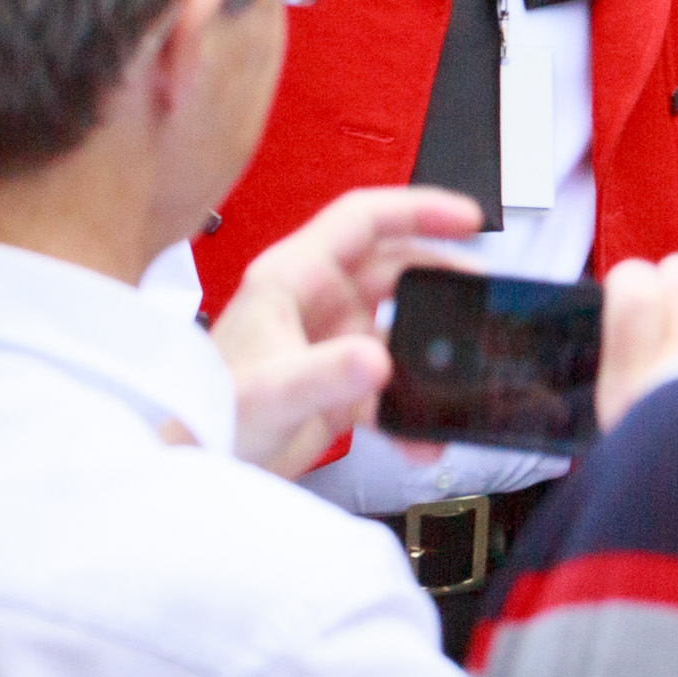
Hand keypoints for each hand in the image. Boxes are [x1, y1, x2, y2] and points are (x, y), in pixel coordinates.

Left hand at [214, 186, 480, 477]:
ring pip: (397, 326)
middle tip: (482, 289)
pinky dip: (411, 407)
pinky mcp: (335, 384)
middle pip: (391, 267)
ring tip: (465, 365)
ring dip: (431, 348)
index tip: (468, 217)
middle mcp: (313, 301)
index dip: (417, 209)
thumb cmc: (209, 418)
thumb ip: (328, 375)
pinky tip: (425, 434)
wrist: (195, 467)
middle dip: (440, 275)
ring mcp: (327, 342)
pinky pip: (389, 383)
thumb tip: (379, 359)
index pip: (363, 219)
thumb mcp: (273, 392)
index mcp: (292, 277)